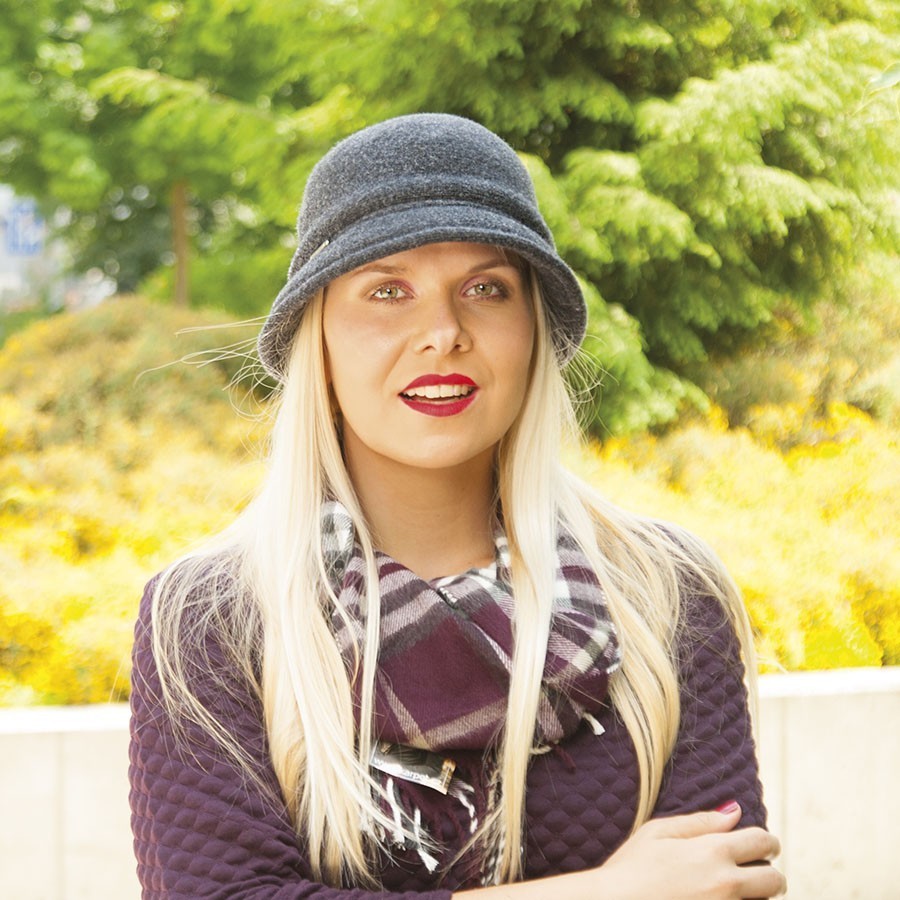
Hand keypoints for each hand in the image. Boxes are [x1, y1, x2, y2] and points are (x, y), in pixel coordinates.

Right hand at [599, 802, 785, 899]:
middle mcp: (726, 884)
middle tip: (757, 874)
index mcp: (712, 851)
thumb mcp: (658, 833)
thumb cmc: (630, 869)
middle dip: (770, 875)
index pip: (761, 842)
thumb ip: (700, 822)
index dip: (766, 842)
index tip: (762, 847)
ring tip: (737, 895)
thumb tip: (735, 812)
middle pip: (774, 880)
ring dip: (757, 899)